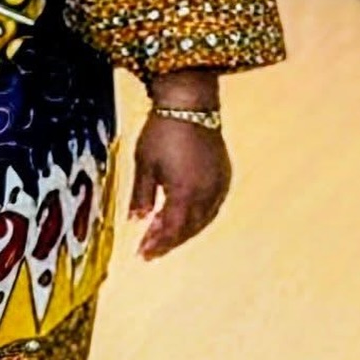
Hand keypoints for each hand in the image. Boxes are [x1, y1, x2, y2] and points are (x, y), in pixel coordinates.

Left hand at [129, 114, 232, 260]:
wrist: (190, 105)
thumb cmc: (163, 131)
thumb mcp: (144, 164)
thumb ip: (140, 196)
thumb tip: (136, 220)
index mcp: (184, 192)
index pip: (171, 229)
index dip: (157, 244)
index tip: (143, 254)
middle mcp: (206, 193)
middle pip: (189, 228)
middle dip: (169, 241)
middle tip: (151, 249)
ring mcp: (219, 184)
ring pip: (203, 219)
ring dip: (184, 231)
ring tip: (164, 236)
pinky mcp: (223, 175)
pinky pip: (213, 206)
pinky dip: (198, 217)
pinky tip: (186, 218)